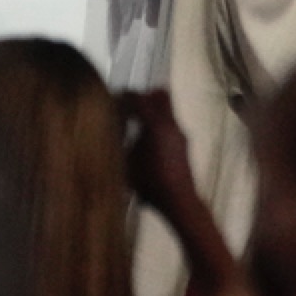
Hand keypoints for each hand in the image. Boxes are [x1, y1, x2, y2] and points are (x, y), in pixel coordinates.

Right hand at [116, 90, 198, 217]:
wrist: (179, 200)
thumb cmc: (150, 184)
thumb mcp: (127, 163)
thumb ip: (120, 142)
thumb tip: (112, 130)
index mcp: (156, 126)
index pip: (139, 99)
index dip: (124, 96)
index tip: (113, 99)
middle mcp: (171, 125)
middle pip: (160, 95)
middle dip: (143, 96)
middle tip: (127, 106)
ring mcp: (180, 133)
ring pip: (167, 109)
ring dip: (151, 110)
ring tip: (132, 123)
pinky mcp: (184, 143)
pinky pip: (169, 123)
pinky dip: (157, 123)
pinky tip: (144, 139)